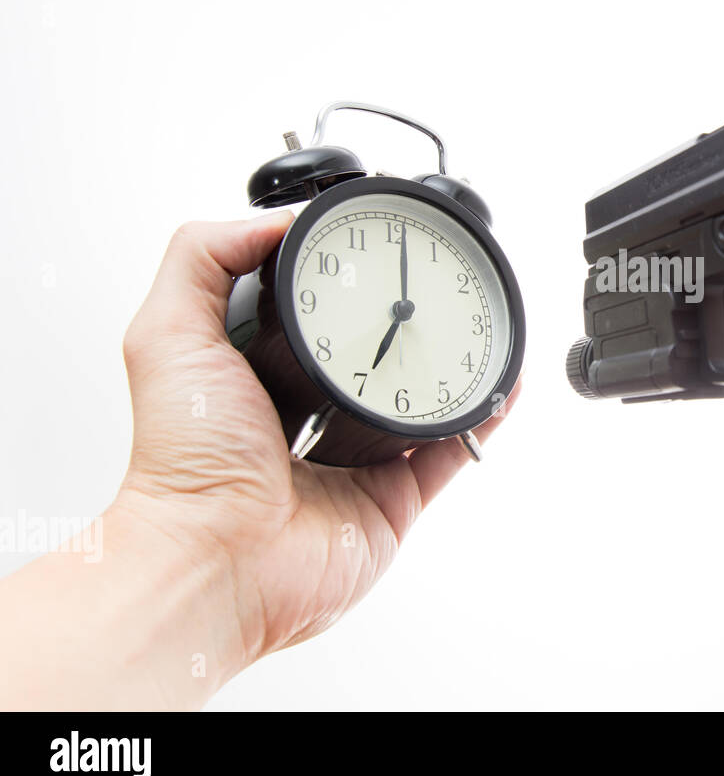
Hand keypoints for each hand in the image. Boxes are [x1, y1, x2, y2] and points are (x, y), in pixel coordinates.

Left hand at [0, 213, 517, 708]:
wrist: (217, 556)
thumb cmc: (185, 461)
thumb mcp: (169, 331)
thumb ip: (206, 256)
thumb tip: (275, 219)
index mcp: (258, 378)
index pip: (309, 316)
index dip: (339, 282)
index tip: (370, 249)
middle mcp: (309, 418)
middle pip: (372, 353)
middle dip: (403, 320)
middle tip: (432, 284)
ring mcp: (356, 460)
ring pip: (419, 399)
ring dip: (453, 363)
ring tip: (476, 322)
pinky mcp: (394, 498)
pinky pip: (450, 449)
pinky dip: (481, 416)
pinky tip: (501, 381)